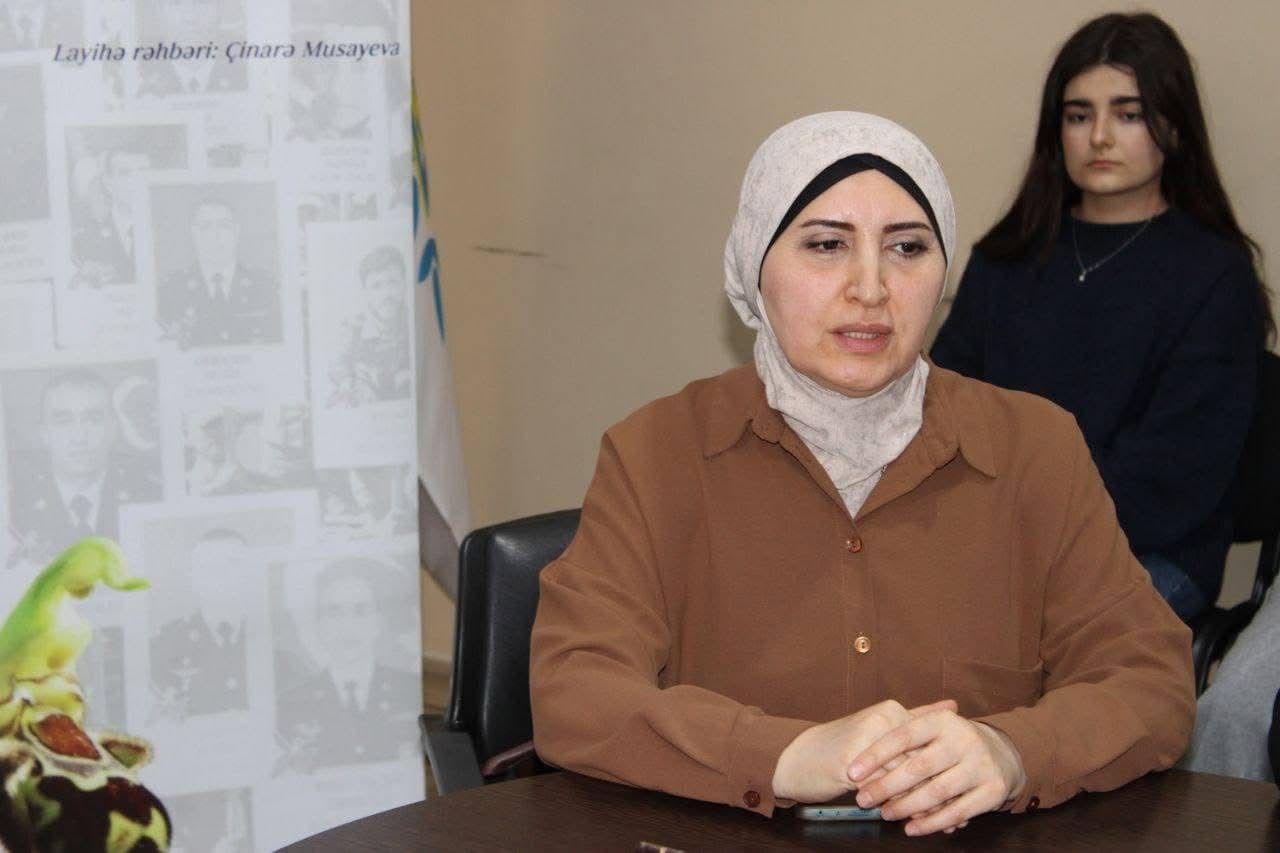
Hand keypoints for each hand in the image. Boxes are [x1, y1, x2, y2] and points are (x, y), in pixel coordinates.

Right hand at [771, 699, 957, 802]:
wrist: (797, 757)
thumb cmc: (842, 746)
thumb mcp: (880, 727)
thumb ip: (917, 716)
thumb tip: (953, 706)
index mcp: (892, 711)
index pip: (931, 744)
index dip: (948, 770)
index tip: (962, 789)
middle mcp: (882, 722)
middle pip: (924, 763)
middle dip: (941, 792)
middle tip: (958, 816)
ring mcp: (868, 742)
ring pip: (907, 779)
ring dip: (924, 804)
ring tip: (938, 822)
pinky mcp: (853, 764)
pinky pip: (886, 792)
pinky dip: (901, 809)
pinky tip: (909, 820)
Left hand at [847, 708, 1025, 835]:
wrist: (1003, 753)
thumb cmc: (951, 742)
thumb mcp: (932, 728)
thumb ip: (900, 735)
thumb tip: (858, 751)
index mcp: (942, 720)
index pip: (902, 736)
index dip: (875, 755)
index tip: (852, 772)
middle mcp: (964, 739)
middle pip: (918, 767)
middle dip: (886, 786)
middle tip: (863, 799)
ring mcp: (980, 765)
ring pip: (936, 792)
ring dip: (906, 806)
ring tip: (885, 813)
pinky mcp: (993, 790)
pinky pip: (957, 811)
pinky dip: (931, 823)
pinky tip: (912, 828)